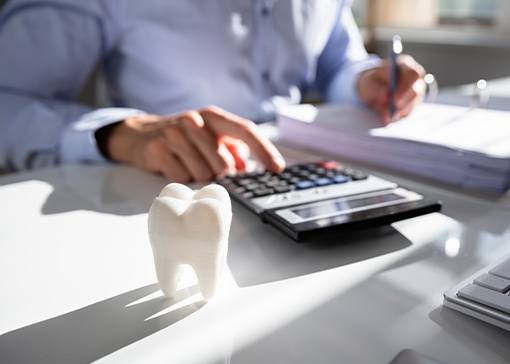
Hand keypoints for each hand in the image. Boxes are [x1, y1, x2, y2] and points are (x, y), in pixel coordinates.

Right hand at [103, 106, 284, 181]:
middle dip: (220, 174)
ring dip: (199, 177)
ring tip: (187, 163)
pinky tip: (174, 166)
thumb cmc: (183, 138)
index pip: (245, 130)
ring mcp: (175, 133)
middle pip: (223, 163)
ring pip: (203, 174)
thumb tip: (245, 168)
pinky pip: (183, 178)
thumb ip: (232, 149)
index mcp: (213, 116)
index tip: (277, 168)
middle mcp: (195, 120)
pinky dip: (182, 179)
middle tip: (207, 167)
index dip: (264, 150)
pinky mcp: (159, 149)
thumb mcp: (209, 136)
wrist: (140, 135)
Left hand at [358, 55, 425, 123]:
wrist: (371, 88)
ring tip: (383, 116)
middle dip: (404, 103)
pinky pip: (406, 113)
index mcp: (405, 66)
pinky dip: (396, 117)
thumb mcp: (368, 82)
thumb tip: (386, 95)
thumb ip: (376, 87)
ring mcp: (416, 92)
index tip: (395, 100)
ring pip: (411, 105)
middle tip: (391, 113)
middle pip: (416, 91)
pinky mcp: (412, 104)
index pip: (413, 74)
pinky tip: (386, 118)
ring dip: (397, 112)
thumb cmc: (371, 81)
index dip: (405, 88)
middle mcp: (415, 79)